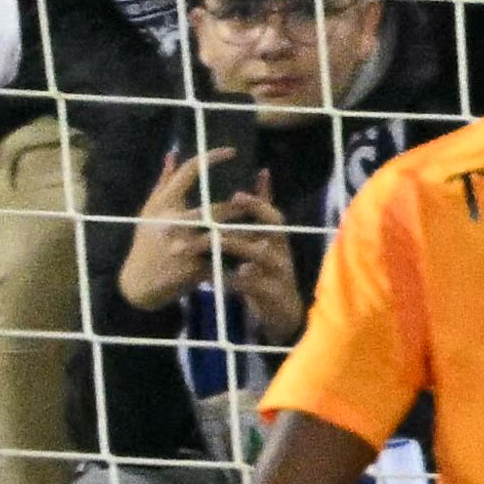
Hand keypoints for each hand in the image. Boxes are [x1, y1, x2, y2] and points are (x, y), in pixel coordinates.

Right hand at [116, 149, 254, 312]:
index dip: (211, 158)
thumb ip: (165, 182)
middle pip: (214, 209)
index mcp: (163, 204)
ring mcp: (183, 246)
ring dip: (244, 233)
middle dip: (239, 206)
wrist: (138, 284)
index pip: (189, 172)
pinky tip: (253, 256)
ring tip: (264, 230)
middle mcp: (173, 222)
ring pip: (222, 236)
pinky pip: (221, 261)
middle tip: (257, 200)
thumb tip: (173, 153)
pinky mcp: (191, 268)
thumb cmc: (146, 242)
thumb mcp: (150, 211)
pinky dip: (237, 258)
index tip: (232, 151)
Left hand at [215, 187, 305, 341]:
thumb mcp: (267, 238)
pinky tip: (209, 276)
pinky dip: (230, 279)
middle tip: (207, 227)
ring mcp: (280, 273)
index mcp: (278, 237)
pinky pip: (249, 284)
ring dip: (229, 249)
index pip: (273, 215)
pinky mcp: (272, 294)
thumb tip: (263, 172)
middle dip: (239, 224)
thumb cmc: (268, 269)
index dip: (258, 203)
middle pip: (267, 233)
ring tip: (200, 246)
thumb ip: (263, 207)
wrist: (282, 310)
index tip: (236, 195)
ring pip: (257, 255)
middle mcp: (282, 251)